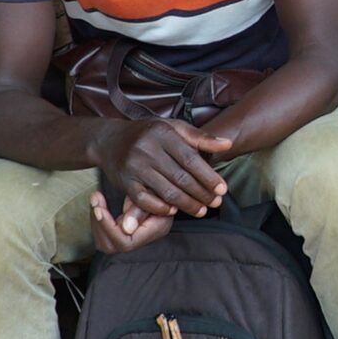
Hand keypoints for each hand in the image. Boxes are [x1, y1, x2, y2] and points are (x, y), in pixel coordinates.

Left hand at [90, 190, 175, 253]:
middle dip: (99, 224)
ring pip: (104, 243)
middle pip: (111, 246)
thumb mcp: (152, 192)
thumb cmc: (159, 184)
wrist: (164, 181)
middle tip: (95, 200)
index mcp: (155, 230)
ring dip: (96, 221)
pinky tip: (99, 205)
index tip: (99, 208)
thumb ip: (140, 210)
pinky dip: (97, 220)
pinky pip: (103, 235)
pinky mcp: (125, 231)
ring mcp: (133, 236)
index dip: (108, 227)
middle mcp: (143, 238)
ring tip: (96, 200)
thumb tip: (126, 229)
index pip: (126, 242)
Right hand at [96, 118, 232, 220]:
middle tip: (215, 203)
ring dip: (187, 204)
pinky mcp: (125, 182)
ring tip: (201, 210)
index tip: (222, 189)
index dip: (208, 176)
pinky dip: (161, 208)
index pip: (191, 159)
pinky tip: (174, 210)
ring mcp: (134, 167)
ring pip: (166, 192)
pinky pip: (146, 201)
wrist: (109, 140)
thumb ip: (200, 137)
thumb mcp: (173, 127)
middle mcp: (147, 150)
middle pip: (181, 178)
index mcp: (162, 134)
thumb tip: (227, 144)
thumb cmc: (147, 133)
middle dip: (201, 193)